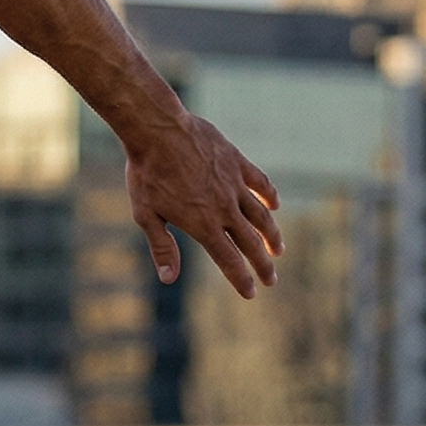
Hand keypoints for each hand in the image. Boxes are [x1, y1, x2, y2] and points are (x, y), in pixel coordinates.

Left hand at [125, 113, 282, 299]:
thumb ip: (162, 247)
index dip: (241, 278)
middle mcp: (224, 207)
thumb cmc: (147, 175)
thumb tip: (169, 278)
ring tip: (278, 249)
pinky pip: (260, 182)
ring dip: (272, 235)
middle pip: (250, 242)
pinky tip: (275, 205)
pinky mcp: (237, 163)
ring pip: (261, 215)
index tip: (251, 294)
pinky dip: (269, 195)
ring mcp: (234, 184)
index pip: (228, 259)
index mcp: (202, 224)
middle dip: (262, 264)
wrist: (158, 131)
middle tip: (271, 280)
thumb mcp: (146, 215)